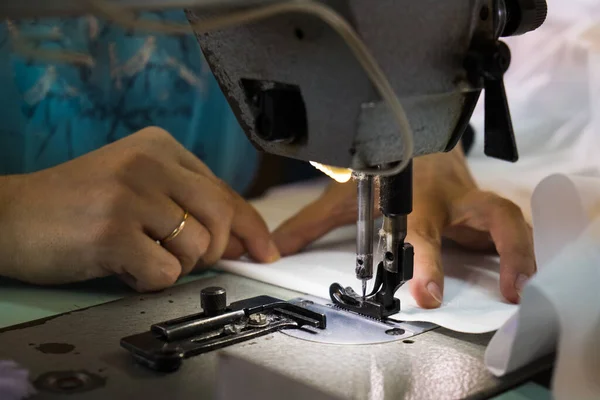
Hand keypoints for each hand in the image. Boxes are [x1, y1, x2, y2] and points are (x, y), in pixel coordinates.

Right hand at [0, 127, 279, 290]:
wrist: (9, 216)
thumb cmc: (76, 204)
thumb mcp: (136, 185)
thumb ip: (187, 202)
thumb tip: (242, 238)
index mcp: (160, 146)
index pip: (225, 191)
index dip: (251, 226)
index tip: (264, 250)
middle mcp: (150, 163)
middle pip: (222, 218)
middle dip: (215, 251)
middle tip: (185, 259)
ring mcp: (131, 195)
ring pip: (198, 249)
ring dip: (174, 265)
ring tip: (138, 254)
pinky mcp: (113, 231)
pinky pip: (165, 274)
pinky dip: (148, 280)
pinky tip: (122, 266)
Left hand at [272, 146, 535, 307]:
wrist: (411, 137)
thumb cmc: (380, 170)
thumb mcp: (344, 196)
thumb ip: (312, 222)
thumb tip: (277, 247)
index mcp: (415, 200)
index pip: (423, 233)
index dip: (427, 263)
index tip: (428, 295)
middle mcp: (451, 200)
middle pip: (491, 216)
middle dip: (507, 250)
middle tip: (511, 289)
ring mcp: (472, 202)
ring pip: (511, 219)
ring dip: (524, 253)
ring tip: (524, 289)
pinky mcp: (482, 209)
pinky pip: (509, 227)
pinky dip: (521, 250)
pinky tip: (522, 275)